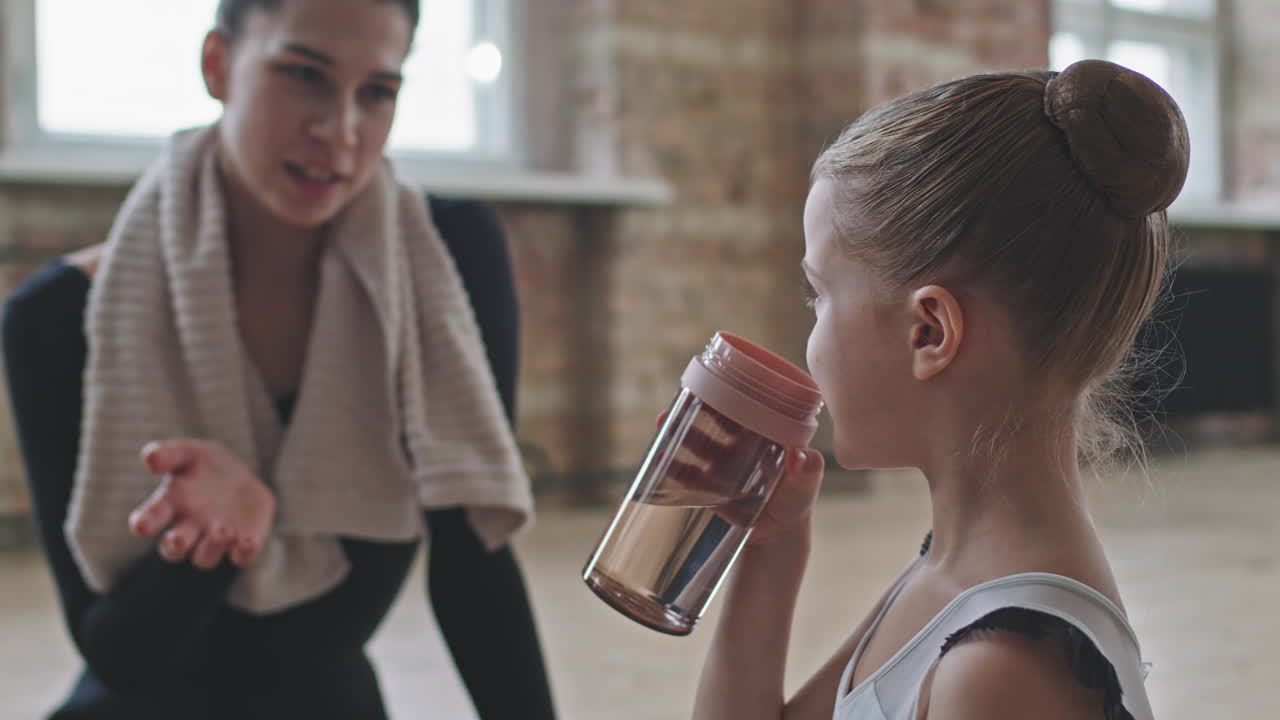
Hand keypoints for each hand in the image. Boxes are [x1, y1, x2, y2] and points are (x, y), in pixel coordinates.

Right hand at [128, 439, 275, 568]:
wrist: (239, 476)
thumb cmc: (204, 466)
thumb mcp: (188, 453)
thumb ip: (169, 455)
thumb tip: (149, 458)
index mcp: (169, 505)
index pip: (149, 519)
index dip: (144, 523)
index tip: (141, 526)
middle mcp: (188, 529)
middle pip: (173, 548)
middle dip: (174, 545)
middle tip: (177, 539)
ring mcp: (214, 539)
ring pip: (205, 558)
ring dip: (211, 548)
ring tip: (221, 530)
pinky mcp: (242, 542)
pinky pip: (241, 557)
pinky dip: (243, 552)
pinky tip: (248, 541)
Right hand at [653, 410, 823, 544]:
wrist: (777, 533)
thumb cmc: (796, 501)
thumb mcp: (804, 486)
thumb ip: (808, 473)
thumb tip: (802, 458)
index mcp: (765, 433)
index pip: (747, 407)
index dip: (730, 394)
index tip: (715, 383)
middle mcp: (741, 443)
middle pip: (716, 419)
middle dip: (697, 408)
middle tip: (682, 400)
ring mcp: (723, 462)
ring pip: (698, 441)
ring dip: (681, 431)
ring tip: (664, 422)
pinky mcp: (710, 484)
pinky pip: (689, 472)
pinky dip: (674, 465)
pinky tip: (659, 458)